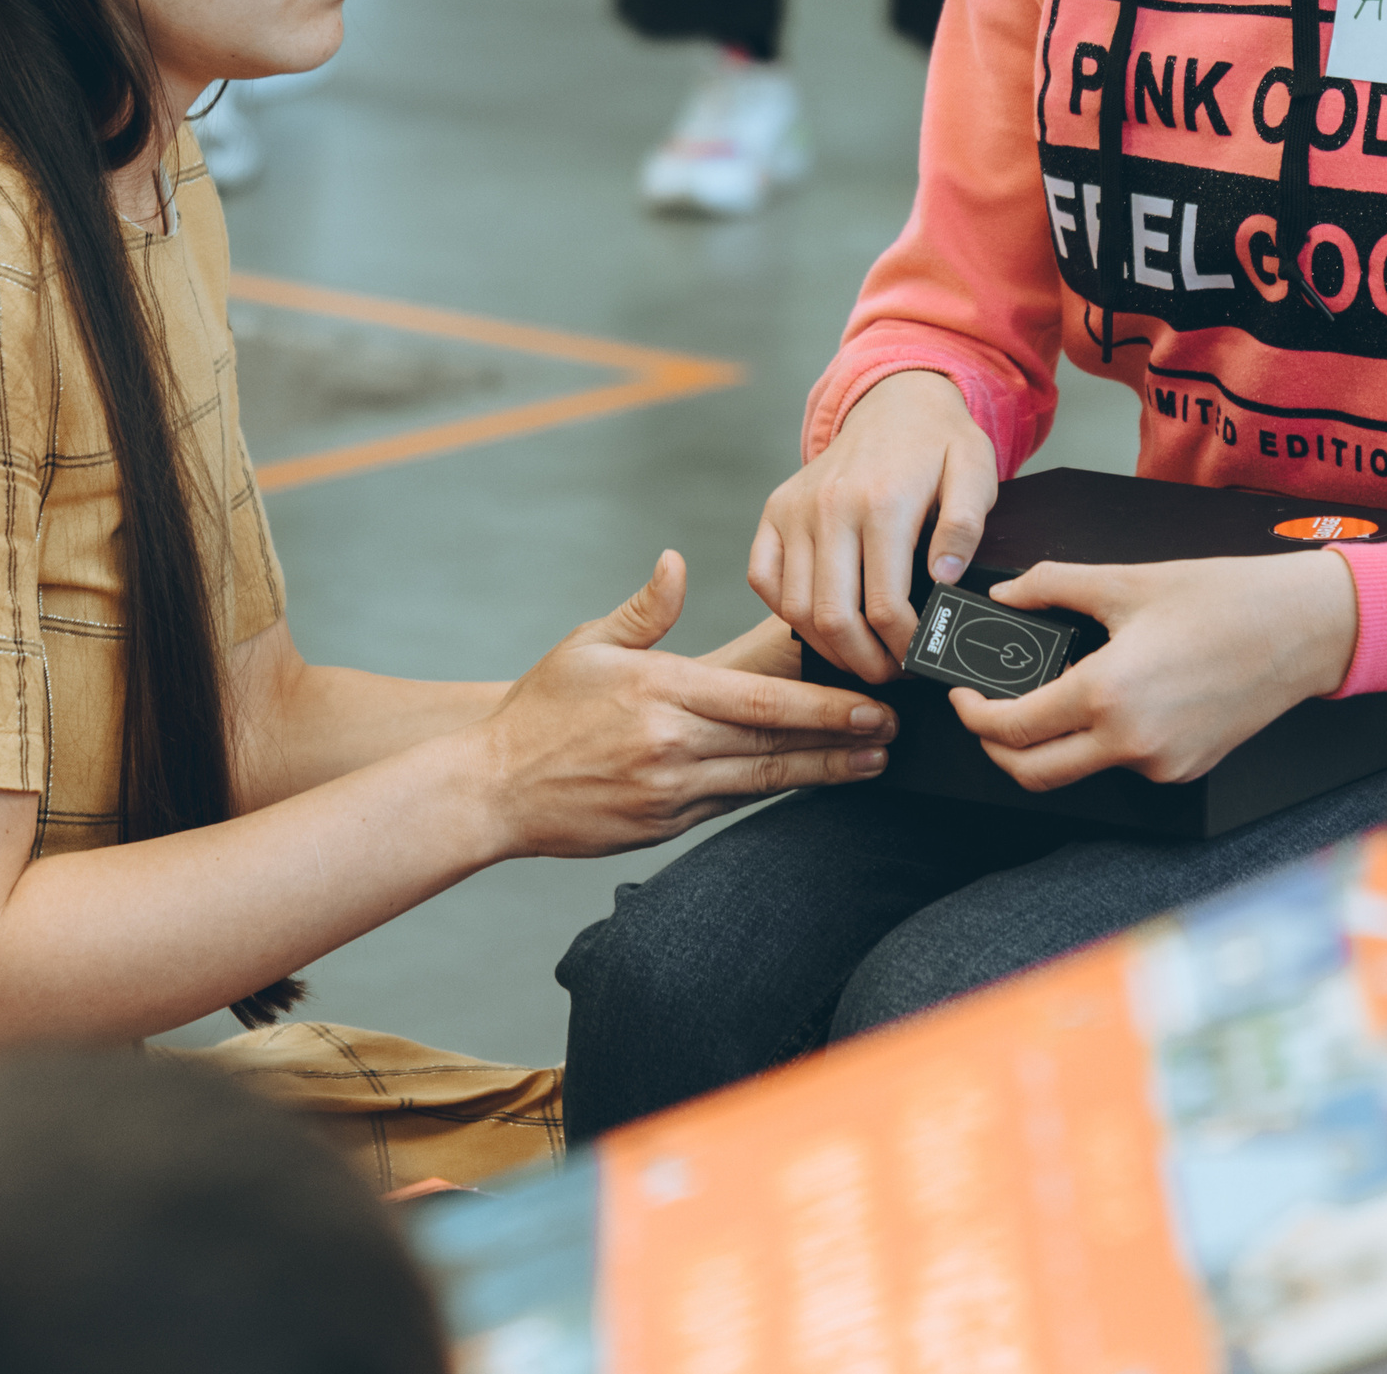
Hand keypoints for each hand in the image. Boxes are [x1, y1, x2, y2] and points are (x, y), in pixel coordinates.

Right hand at [478, 552, 893, 857]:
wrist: (493, 789)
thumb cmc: (541, 710)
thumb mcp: (587, 645)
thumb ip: (645, 609)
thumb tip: (678, 561)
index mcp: (660, 693)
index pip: (759, 703)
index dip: (823, 707)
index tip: (870, 702)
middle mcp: (672, 746)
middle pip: (773, 745)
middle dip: (840, 740)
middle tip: (893, 733)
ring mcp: (670, 792)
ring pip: (762, 781)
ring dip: (822, 774)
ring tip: (872, 765)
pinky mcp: (664, 825)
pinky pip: (730, 805)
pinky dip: (773, 792)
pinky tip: (808, 782)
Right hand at [748, 369, 997, 682]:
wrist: (894, 401)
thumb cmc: (939, 444)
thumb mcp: (974, 472)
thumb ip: (965, 526)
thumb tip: (943, 580)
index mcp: (882, 502)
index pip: (884, 605)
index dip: (903, 646)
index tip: (919, 658)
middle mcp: (829, 506)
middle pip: (833, 615)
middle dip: (864, 661)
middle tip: (889, 673)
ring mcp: (795, 510)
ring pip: (795, 607)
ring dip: (828, 646)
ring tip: (861, 656)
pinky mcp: (775, 512)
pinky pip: (763, 579)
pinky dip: (786, 611)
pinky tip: (819, 621)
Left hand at [948, 550, 1356, 788]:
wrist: (1302, 629)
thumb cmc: (1225, 601)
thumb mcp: (1124, 582)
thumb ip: (1052, 586)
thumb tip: (1007, 594)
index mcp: (1107, 695)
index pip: (1013, 727)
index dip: (974, 715)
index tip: (964, 696)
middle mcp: (1132, 742)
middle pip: (1033, 772)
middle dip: (996, 748)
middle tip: (985, 713)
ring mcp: (1161, 763)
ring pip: (1078, 772)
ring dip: (1048, 747)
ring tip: (1045, 700)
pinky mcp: (1185, 769)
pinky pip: (1123, 765)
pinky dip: (1098, 743)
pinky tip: (1104, 703)